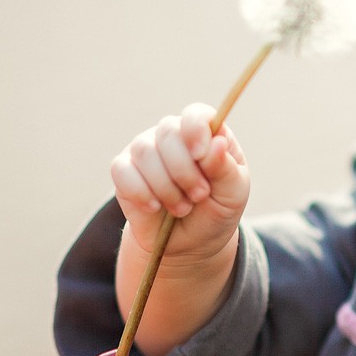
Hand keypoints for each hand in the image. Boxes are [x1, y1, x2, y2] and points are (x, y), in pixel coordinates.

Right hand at [111, 103, 250, 261]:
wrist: (190, 241)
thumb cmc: (216, 209)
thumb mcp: (233, 192)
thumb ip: (225, 167)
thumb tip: (217, 143)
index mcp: (205, 133)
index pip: (196, 114)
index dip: (196, 130)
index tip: (200, 155)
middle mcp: (173, 135)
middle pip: (168, 132)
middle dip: (184, 170)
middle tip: (199, 196)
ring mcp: (146, 150)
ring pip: (145, 152)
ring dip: (166, 187)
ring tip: (182, 208)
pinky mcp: (124, 170)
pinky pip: (122, 170)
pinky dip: (141, 192)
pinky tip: (155, 207)